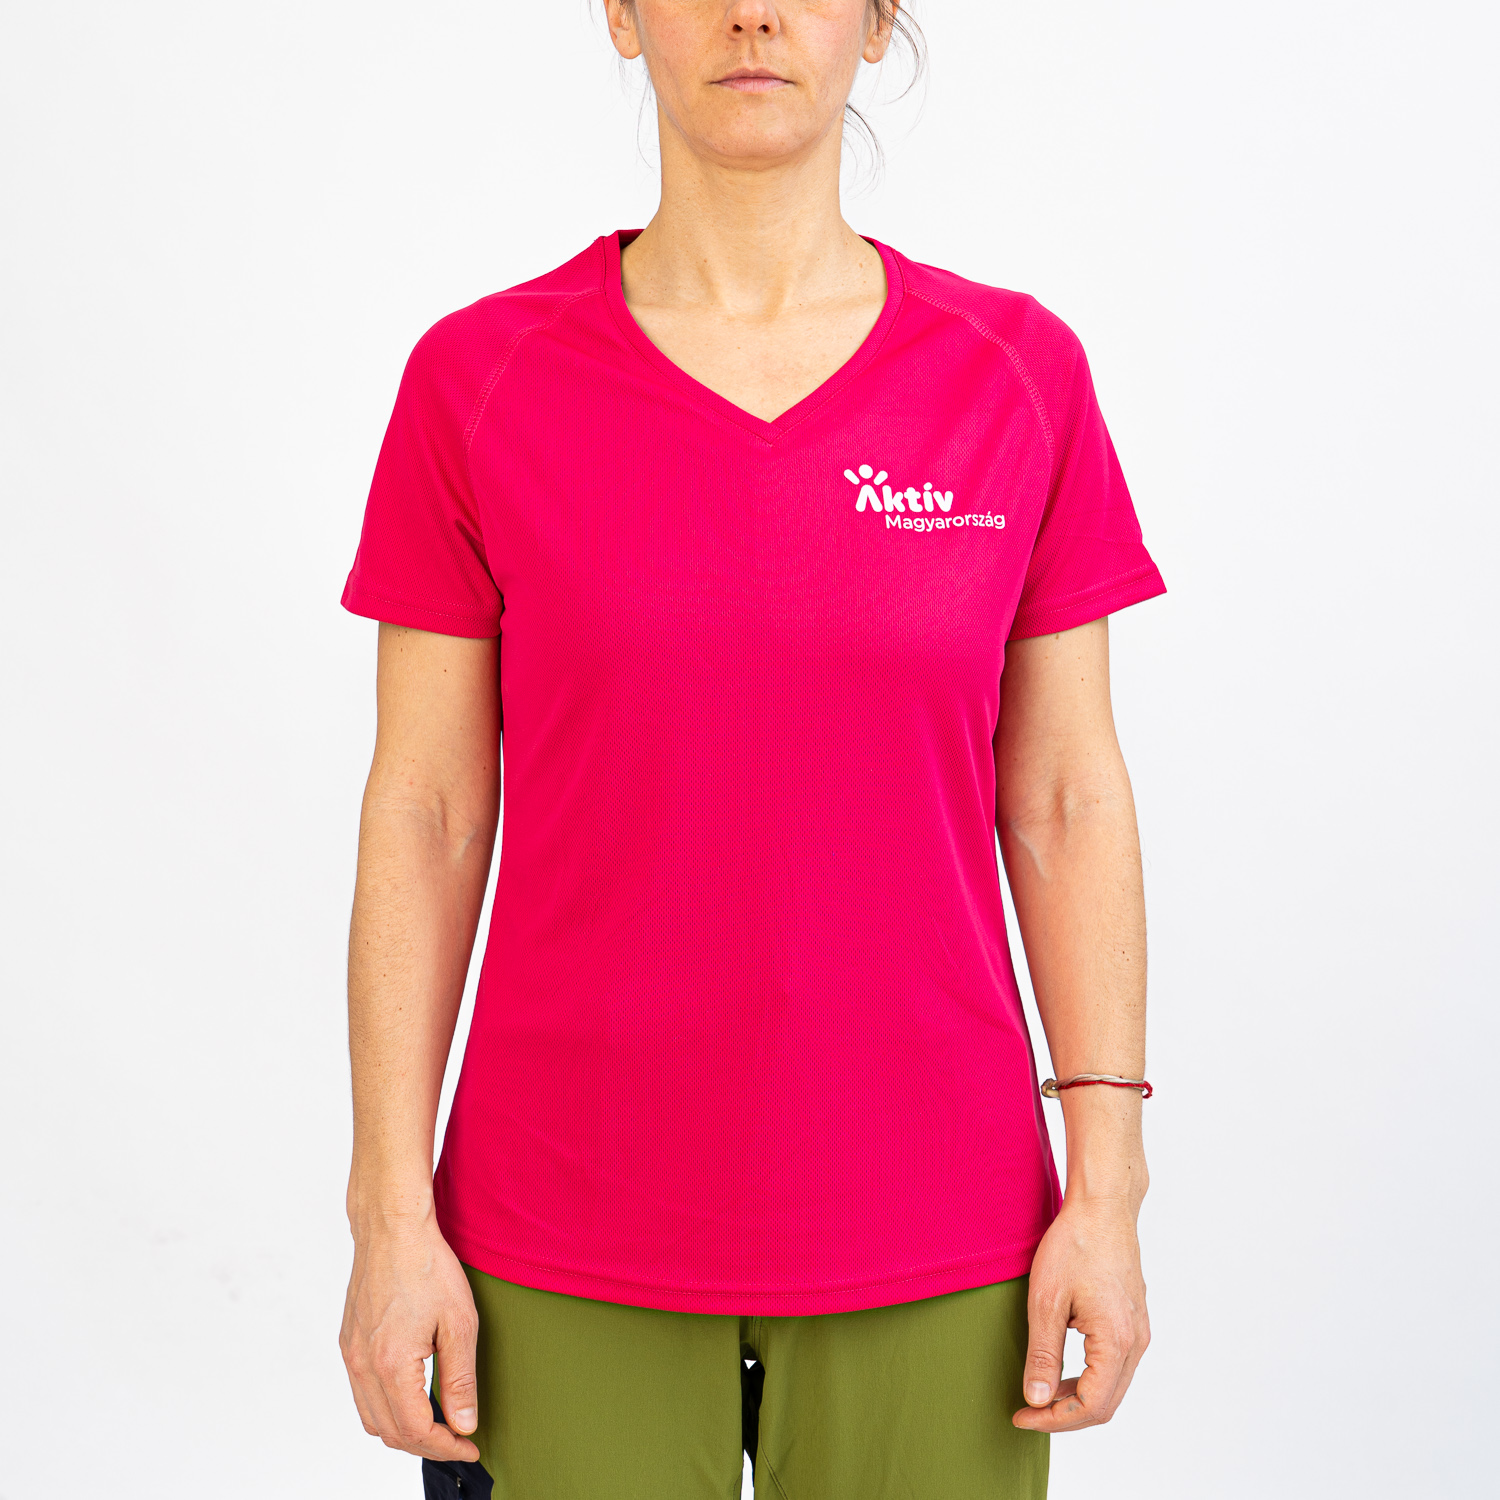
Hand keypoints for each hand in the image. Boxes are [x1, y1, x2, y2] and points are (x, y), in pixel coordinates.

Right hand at [339, 1212, 481, 1461]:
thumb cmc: (427, 1266)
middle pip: (390, 1432)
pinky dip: (386, 1407)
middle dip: (427, 1444)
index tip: (470, 1445)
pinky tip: (412, 1394)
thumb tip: (463, 1424)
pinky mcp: (348, 1342)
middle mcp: (362, 1366)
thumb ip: (460, 1379)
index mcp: (391, 1365)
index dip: (446, 1446)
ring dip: (404, 1429)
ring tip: (438, 1422)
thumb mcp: (459, 1323)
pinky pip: (361, 1393)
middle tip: (459, 1437)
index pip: (416, 1430)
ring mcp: (350, 1355)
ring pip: (371, 1418)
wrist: (392, 1228)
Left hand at [1012, 1197, 1149, 1431]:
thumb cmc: (1074, 1246)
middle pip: (1106, 1404)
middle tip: (1027, 1412)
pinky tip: (1063, 1367)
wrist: (1102, 1208)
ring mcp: (1139, 1331)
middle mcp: (1136, 1343)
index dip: (1054, 1420)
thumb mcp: (1046, 1302)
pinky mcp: (1134, 1320)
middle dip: (1065, 1415)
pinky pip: (1117, 1365)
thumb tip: (1037, 1400)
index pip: (1090, 1406)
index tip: (1021, 1415)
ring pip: (1113, 1386)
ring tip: (1040, 1393)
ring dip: (1078, 1397)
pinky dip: (1090, 1377)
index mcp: (1117, 1343)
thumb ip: (1043, 1355)